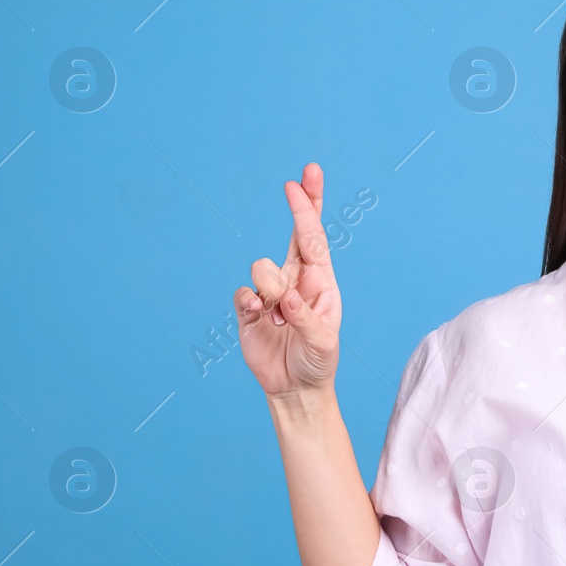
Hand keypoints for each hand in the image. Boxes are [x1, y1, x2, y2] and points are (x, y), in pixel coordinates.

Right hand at [234, 163, 341, 397]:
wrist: (295, 387)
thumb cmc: (318, 360)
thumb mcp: (323, 342)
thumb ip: (306, 318)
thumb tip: (286, 297)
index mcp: (321, 282)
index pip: (314, 240)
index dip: (307, 210)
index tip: (301, 183)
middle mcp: (296, 280)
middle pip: (296, 234)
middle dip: (300, 205)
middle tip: (300, 178)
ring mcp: (271, 292)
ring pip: (262, 268)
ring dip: (272, 293)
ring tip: (281, 321)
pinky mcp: (248, 308)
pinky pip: (242, 293)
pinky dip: (251, 304)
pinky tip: (261, 320)